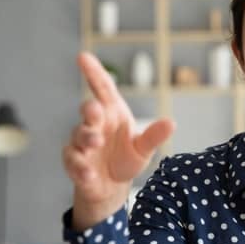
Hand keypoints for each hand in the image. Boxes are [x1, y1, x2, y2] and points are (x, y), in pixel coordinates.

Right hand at [62, 52, 174, 230]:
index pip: (102, 87)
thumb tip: (171, 124)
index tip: (83, 56)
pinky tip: (89, 174)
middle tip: (95, 110)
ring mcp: (82, 142)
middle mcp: (94, 124)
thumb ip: (154, 136)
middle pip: (88, 110)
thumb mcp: (143, 148)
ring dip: (87, 138)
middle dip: (90, 109)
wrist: (112, 187)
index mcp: (111, 112)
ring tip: (96, 143)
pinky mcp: (74, 162)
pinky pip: (73, 161)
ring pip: (78, 135)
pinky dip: (80, 167)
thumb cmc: (126, 158)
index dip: (93, 72)